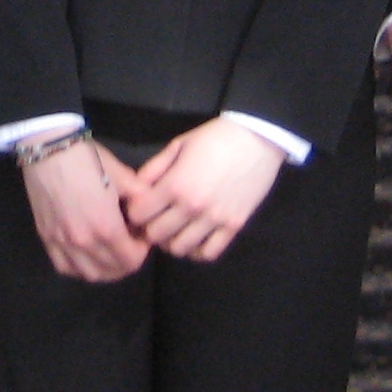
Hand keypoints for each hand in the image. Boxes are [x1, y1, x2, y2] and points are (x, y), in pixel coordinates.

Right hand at [20, 140, 150, 282]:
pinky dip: (79, 268)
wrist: (49, 148)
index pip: (132, 260)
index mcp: (106, 227)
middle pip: (114, 270)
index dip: (142, 251)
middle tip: (130, 244)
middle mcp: (84, 241)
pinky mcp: (46, 237)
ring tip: (110, 253)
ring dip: (106, 269)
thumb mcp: (123, 176)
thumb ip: (141, 198)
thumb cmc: (88, 159)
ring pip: (90, 274)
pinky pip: (65, 267)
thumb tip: (149, 212)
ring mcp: (62, 242)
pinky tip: (86, 257)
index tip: (141, 236)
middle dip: (128, 261)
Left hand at [119, 120, 284, 262]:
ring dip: (171, 241)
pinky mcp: (233, 227)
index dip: (134, 212)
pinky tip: (195, 238)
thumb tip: (135, 188)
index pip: (139, 215)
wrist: (257, 140)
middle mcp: (192, 207)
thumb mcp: (178, 145)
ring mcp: (214, 220)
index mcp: (175, 185)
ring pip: (180, 249)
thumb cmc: (214, 138)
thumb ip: (154, 169)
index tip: (140, 207)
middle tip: (155, 220)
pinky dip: (198, 251)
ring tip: (174, 229)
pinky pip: (209, 253)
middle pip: (155, 235)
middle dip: (149, 228)